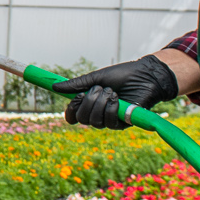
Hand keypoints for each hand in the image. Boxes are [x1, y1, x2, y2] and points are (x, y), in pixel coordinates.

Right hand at [55, 55, 179, 128]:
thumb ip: (77, 84)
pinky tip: (118, 99)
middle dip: (89, 102)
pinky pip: (109, 123)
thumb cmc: (122, 76)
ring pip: (95, 122)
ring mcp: (110, 120)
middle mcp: (98, 114)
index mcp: (90, 103)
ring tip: (111, 92)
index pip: (73, 116)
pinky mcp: (122, 124)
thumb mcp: (96, 78)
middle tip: (99, 89)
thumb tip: (55, 87)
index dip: (71, 110)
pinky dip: (111, 109)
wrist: (144, 76)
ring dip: (101, 104)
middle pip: (82, 119)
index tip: (77, 97)